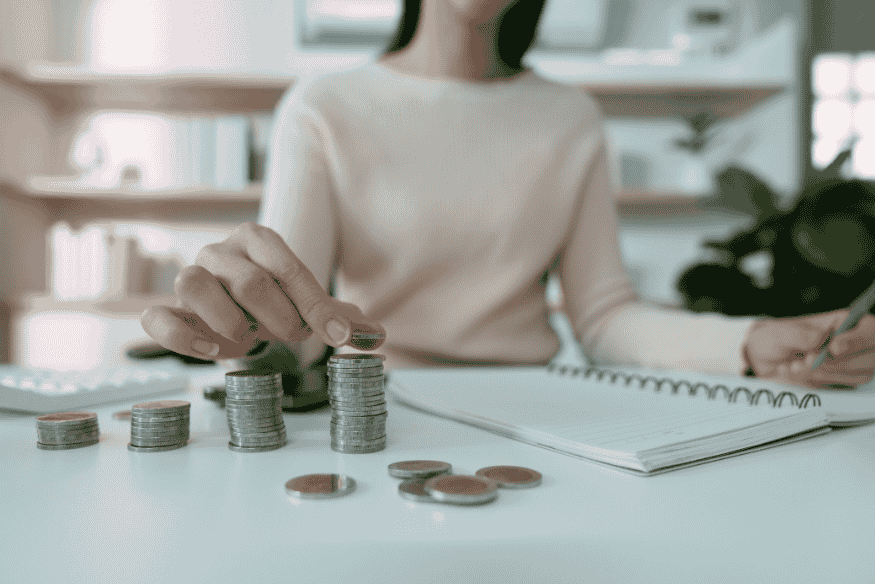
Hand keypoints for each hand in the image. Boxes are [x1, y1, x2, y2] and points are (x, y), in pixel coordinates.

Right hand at [140, 222, 384, 360]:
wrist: (234, 311)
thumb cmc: (275, 303)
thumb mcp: (309, 307)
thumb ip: (341, 319)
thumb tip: (376, 337)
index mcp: (258, 239)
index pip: (289, 268)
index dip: (316, 306)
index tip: (339, 338)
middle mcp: (219, 252)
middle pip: (249, 281)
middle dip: (280, 318)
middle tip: (294, 337)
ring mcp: (189, 276)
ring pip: (193, 285)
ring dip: (231, 323)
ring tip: (250, 340)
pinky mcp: (168, 307)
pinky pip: (157, 316)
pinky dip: (181, 336)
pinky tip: (211, 352)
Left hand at [743, 310, 874, 388]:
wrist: (761, 360)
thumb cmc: (772, 339)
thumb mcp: (779, 332)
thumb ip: (801, 333)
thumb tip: (821, 338)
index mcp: (842, 322)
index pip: (869, 330)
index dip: (856, 341)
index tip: (834, 348)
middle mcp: (850, 343)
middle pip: (869, 357)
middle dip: (837, 362)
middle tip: (809, 360)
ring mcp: (848, 364)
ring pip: (857, 375)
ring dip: (825, 373)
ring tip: (795, 366)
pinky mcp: (839, 381)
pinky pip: (841, 387)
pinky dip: (818, 382)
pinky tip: (796, 373)